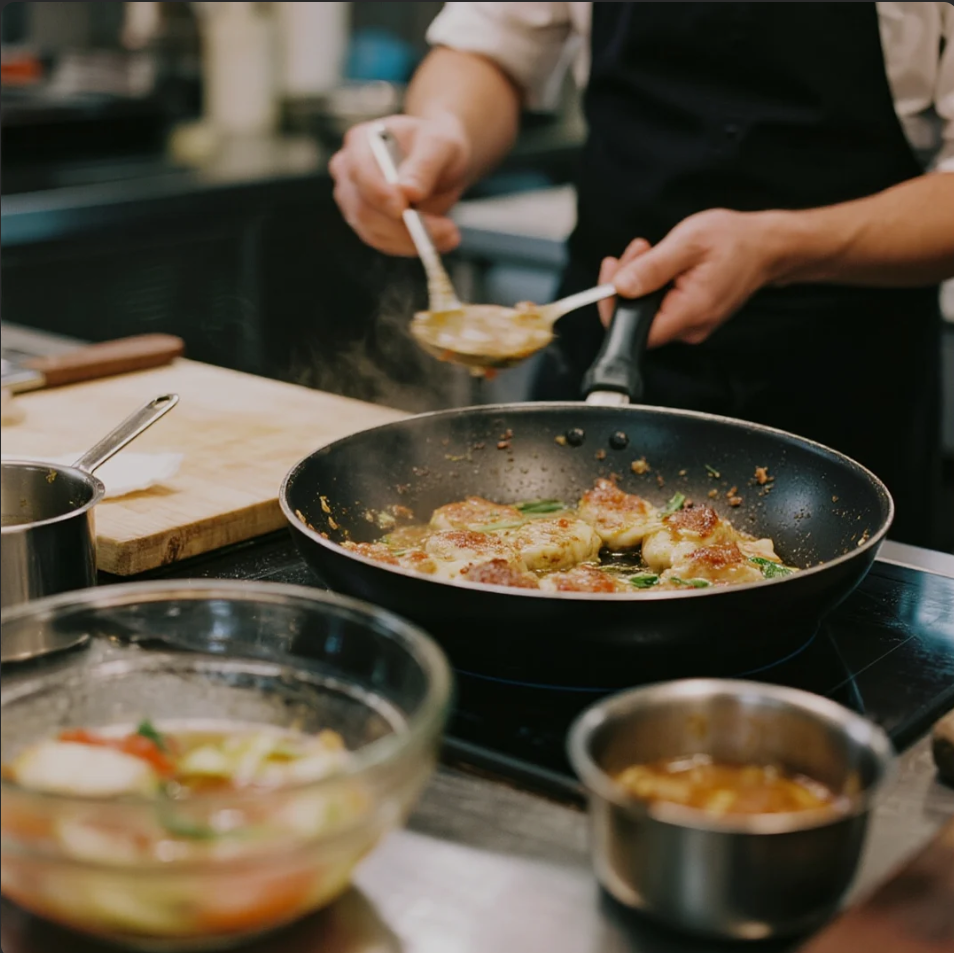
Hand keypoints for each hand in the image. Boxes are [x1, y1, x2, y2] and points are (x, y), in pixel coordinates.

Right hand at [329, 114, 470, 255]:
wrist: (440, 161)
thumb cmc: (437, 144)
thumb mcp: (439, 145)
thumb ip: (424, 166)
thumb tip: (408, 192)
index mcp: (361, 142)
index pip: (360, 172)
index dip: (379, 194)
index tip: (403, 210)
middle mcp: (349, 173)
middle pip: (364, 210)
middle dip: (403, 226)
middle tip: (445, 230)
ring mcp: (355, 202)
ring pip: (375, 233)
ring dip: (413, 240)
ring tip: (451, 234)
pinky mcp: (368, 225)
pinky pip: (386, 244)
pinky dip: (414, 246)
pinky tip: (442, 240)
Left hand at [597, 209, 777, 347]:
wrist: (766, 246)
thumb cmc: (734, 240)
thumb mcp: (689, 243)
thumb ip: (653, 268)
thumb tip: (620, 287)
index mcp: (689, 314)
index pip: (635, 331)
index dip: (614, 307)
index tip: (613, 271)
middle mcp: (689, 328)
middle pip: (636, 320)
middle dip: (625, 283)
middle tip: (638, 248)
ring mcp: (690, 325)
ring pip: (645, 312)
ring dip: (638, 279)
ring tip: (650, 248)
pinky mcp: (689, 317)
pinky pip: (658, 307)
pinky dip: (652, 284)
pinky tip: (660, 260)